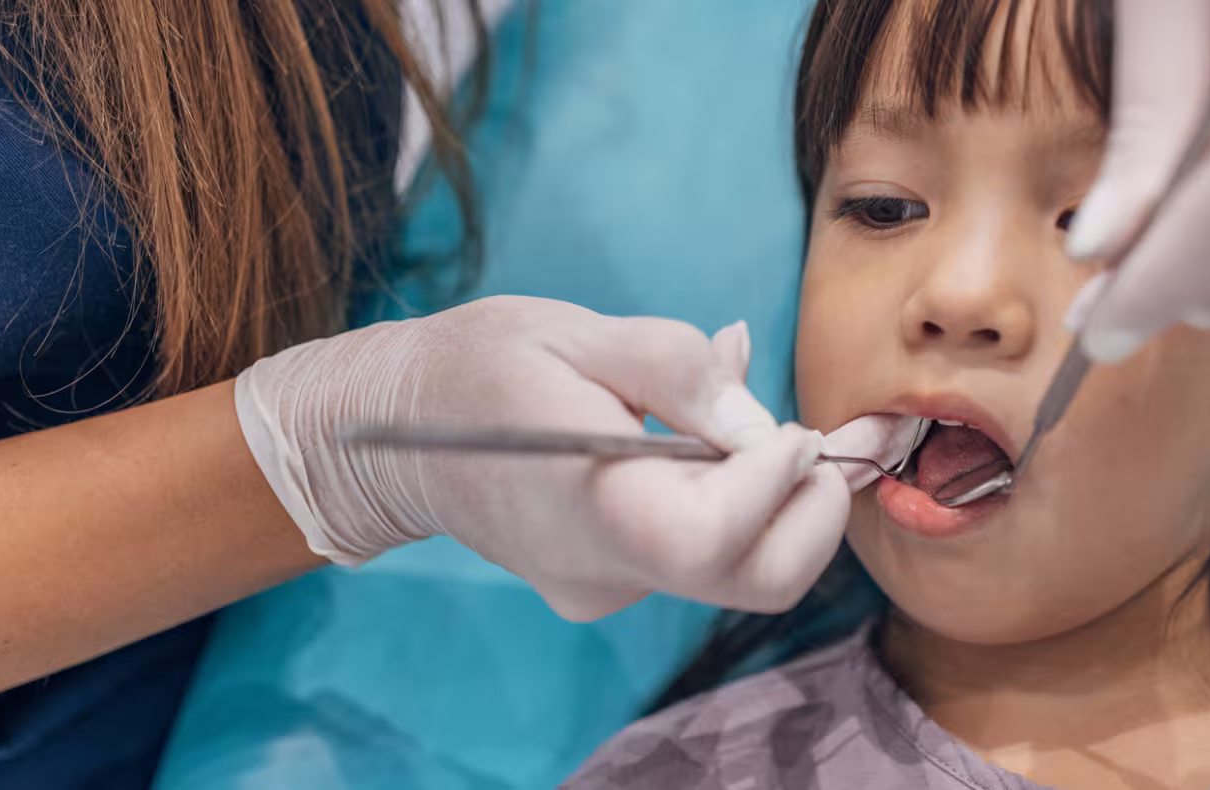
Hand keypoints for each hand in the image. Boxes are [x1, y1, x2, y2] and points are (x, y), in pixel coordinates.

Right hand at [232, 296, 904, 620]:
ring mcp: (609, 589)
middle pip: (758, 580)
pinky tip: (699, 445)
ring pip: (740, 571)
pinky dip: (733, 507)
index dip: (777, 483)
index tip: (786, 426)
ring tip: (750, 425)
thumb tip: (758, 417)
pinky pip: (702, 557)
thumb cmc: (481, 367)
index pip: (717, 538)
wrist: (394, 437)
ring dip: (778, 504)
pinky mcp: (613, 586)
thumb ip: (675, 367)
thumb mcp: (578, 334)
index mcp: (592, 505)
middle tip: (815, 437)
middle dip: (813, 513)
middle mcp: (606, 569)